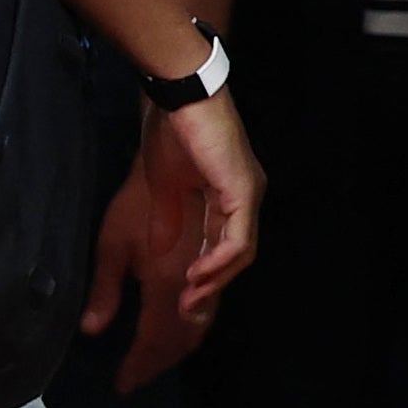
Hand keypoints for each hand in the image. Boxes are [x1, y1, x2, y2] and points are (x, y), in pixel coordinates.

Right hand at [79, 112, 220, 389]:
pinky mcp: (242, 196)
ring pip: (226, 278)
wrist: (171, 114)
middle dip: (175, 343)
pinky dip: (218, 267)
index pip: (182, 317)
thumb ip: (112, 282)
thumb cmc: (152, 170)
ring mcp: (237, 220)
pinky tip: (194, 283)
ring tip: (175, 322)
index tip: (127, 380)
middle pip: (205, 308)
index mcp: (195, 257)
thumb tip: (91, 330)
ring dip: (201, 305)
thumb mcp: (118, 235)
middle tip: (144, 370)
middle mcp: (219, 245)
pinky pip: (239, 243)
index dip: (156, 351)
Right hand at [147, 91, 261, 317]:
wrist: (179, 94)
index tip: (181, 304)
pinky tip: (197, 275)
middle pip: (235, 259)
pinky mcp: (243, 190)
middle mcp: (245, 198)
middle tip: (186, 312)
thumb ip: (165, 221)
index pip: (223, 250)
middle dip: (210, 290)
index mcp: (228, 197)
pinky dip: (219, 261)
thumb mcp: (162, 188)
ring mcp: (248, 194)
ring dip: (214, 282)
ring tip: (189, 301)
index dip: (204, 280)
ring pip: (241, 254)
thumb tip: (159, 251)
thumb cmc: (171, 132)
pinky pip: (238, 239)